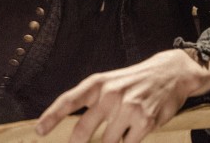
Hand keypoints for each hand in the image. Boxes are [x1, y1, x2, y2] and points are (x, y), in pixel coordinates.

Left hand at [35, 49, 209, 142]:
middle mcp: (110, 94)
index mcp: (97, 84)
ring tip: (122, 127)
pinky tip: (134, 132)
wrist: (170, 73)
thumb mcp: (109, 83)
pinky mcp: (144, 121)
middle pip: (84, 129)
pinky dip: (128, 142)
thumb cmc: (133, 81)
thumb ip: (92, 103)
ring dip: (112, 141)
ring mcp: (127, 108)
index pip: (68, 101)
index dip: (51, 116)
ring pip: (108, 142)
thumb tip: (76, 133)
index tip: (39, 131)